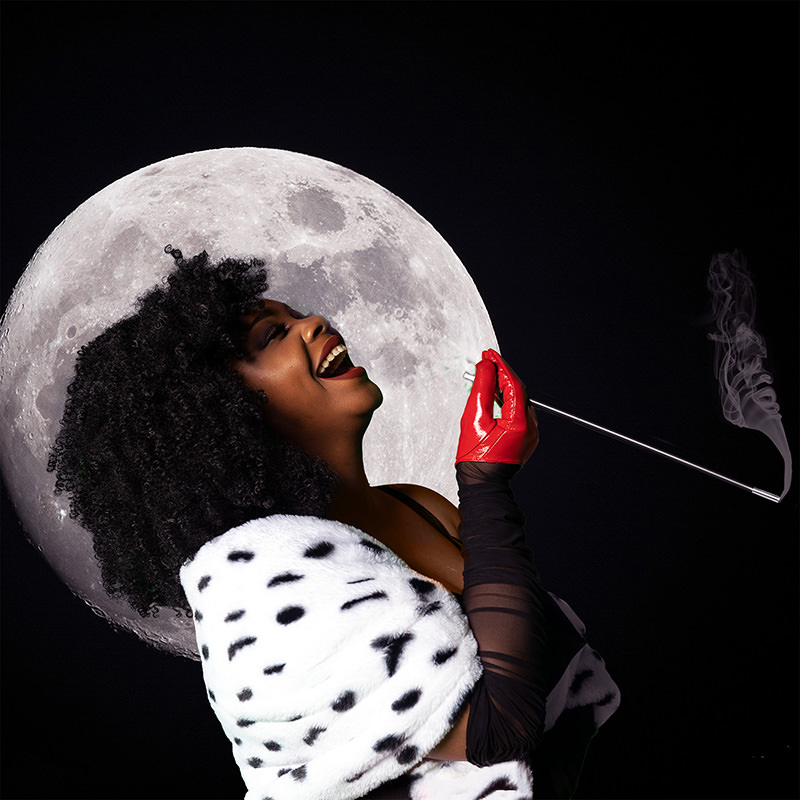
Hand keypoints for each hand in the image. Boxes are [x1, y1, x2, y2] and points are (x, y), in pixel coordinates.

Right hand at [456, 349, 538, 465]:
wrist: (482, 482)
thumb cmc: (476, 458)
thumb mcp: (474, 418)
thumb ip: (481, 389)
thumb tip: (486, 367)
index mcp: (520, 423)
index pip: (513, 385)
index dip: (501, 366)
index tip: (490, 354)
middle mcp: (530, 427)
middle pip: (518, 391)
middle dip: (503, 373)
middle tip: (487, 360)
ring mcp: (530, 433)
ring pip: (519, 400)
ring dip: (504, 386)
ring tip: (488, 373)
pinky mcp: (525, 436)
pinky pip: (518, 411)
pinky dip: (507, 399)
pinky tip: (495, 393)